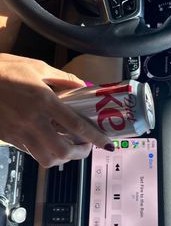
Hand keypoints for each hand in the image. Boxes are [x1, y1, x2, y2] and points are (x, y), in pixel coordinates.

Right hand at [0, 53, 113, 167]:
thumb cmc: (5, 69)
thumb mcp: (37, 66)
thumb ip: (63, 78)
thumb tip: (83, 87)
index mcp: (44, 100)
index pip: (75, 125)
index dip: (94, 137)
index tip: (106, 143)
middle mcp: (33, 120)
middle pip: (63, 150)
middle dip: (80, 153)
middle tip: (85, 147)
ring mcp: (19, 132)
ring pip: (46, 158)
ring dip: (62, 158)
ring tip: (68, 148)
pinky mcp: (9, 138)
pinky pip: (31, 153)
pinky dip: (44, 153)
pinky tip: (48, 143)